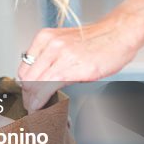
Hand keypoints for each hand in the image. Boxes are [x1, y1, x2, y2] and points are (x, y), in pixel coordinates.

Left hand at [17, 10, 143, 110]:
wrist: (119, 33)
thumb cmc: (97, 40)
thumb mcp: (66, 43)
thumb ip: (51, 58)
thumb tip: (40, 80)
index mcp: (45, 37)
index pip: (24, 67)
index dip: (25, 86)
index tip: (29, 96)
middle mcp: (51, 44)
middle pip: (27, 77)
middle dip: (27, 96)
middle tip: (31, 106)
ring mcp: (61, 55)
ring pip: (34, 84)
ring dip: (32, 101)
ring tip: (35, 110)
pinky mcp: (74, 67)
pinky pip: (48, 87)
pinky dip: (41, 100)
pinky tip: (42, 107)